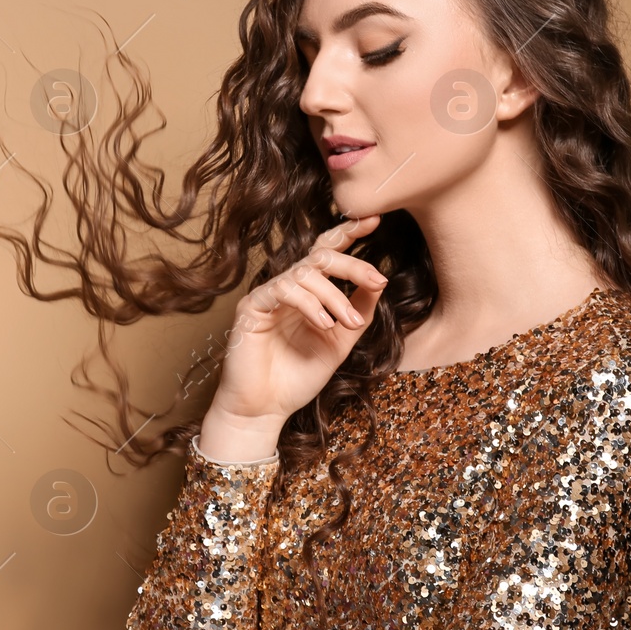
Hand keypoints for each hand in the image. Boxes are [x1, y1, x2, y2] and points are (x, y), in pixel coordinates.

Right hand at [206, 215, 387, 430]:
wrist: (265, 409)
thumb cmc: (297, 377)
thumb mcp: (340, 342)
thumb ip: (358, 313)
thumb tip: (379, 284)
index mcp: (308, 292)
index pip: (327, 252)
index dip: (348, 233)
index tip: (374, 220)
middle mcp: (288, 287)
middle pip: (320, 256)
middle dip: (352, 264)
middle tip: (376, 281)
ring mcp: (268, 295)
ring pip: (305, 274)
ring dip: (335, 297)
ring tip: (349, 324)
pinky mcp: (251, 308)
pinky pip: (283, 291)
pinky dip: (308, 305)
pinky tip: (324, 323)